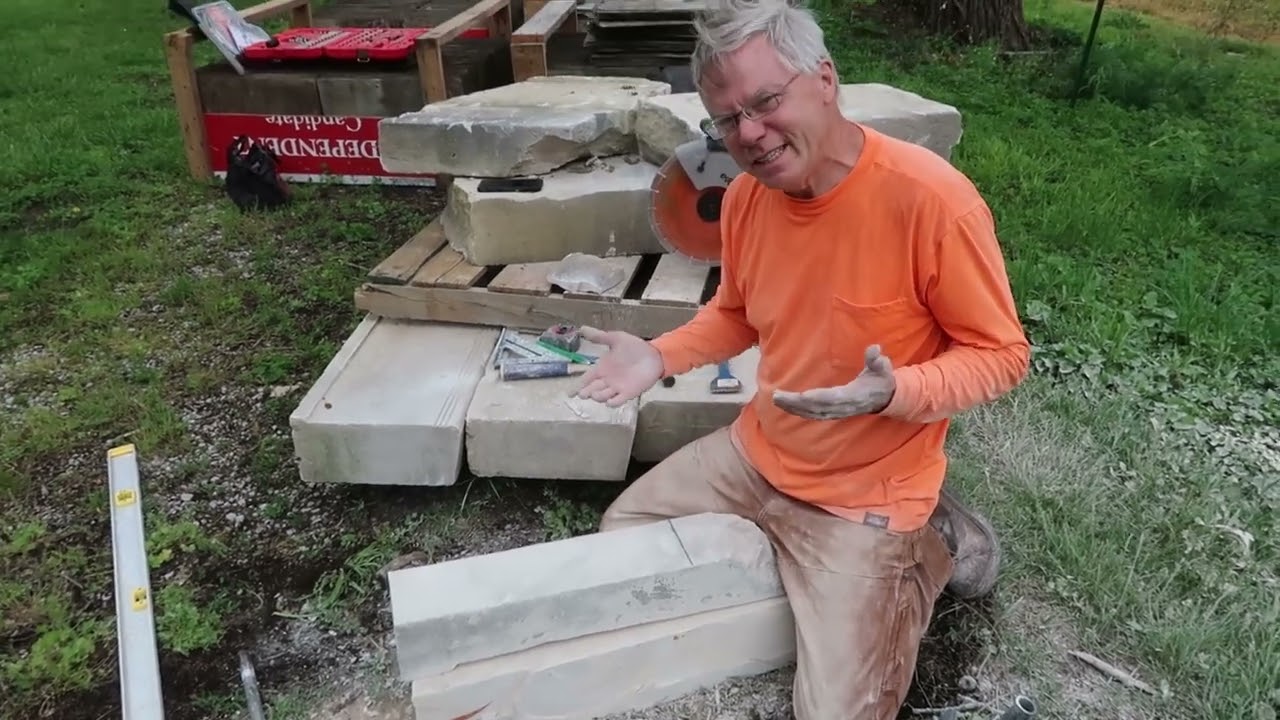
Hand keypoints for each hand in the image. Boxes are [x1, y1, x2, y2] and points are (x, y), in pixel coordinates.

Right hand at [571, 326, 664, 406]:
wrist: (654, 355)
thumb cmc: (635, 347)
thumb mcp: (616, 339)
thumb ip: (599, 336)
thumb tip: (581, 328)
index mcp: (602, 368)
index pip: (586, 379)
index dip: (577, 386)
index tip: (569, 393)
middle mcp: (607, 380)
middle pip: (591, 389)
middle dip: (585, 393)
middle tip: (582, 393)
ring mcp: (617, 387)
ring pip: (602, 396)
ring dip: (597, 396)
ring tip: (595, 393)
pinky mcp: (629, 393)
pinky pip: (617, 401)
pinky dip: (612, 402)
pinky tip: (609, 400)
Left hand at [772, 344, 895, 419]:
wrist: (885, 399)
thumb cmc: (881, 381)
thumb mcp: (882, 369)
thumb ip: (877, 360)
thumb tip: (874, 349)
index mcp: (852, 396)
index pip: (831, 398)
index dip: (816, 398)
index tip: (801, 396)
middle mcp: (842, 406)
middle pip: (815, 407)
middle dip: (796, 403)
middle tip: (776, 396)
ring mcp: (837, 412)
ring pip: (811, 413)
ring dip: (793, 408)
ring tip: (776, 400)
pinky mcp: (833, 413)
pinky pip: (813, 414)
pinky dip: (799, 411)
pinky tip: (786, 406)